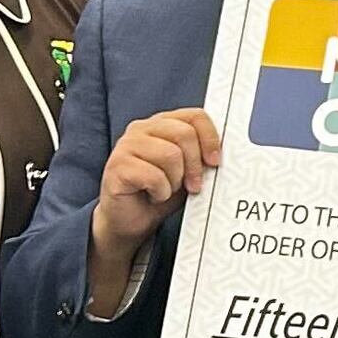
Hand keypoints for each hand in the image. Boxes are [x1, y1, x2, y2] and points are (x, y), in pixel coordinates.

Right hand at [88, 108, 222, 313]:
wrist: (130, 220)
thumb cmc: (159, 192)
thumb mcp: (187, 171)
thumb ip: (200, 157)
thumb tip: (220, 154)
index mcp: (162, 124)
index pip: (195, 116)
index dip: (210, 138)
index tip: (215, 162)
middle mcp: (142, 128)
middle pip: (184, 134)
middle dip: (194, 165)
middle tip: (193, 185)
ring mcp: (126, 145)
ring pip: (170, 155)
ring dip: (175, 181)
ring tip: (166, 189)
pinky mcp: (117, 166)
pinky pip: (153, 176)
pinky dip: (160, 192)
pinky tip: (153, 196)